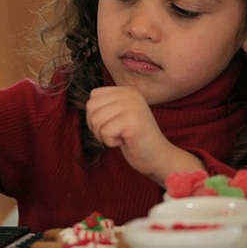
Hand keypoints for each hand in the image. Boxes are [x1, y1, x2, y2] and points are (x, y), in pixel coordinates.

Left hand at [86, 86, 202, 182]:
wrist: (158, 157)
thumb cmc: (135, 139)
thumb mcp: (119, 115)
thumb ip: (106, 106)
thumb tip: (88, 103)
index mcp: (126, 90)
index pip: (93, 96)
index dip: (95, 115)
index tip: (112, 124)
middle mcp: (130, 94)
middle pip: (91, 107)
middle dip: (97, 126)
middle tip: (115, 133)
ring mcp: (132, 106)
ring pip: (95, 119)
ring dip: (103, 135)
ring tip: (120, 137)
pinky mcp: (132, 121)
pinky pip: (104, 132)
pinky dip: (111, 142)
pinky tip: (126, 141)